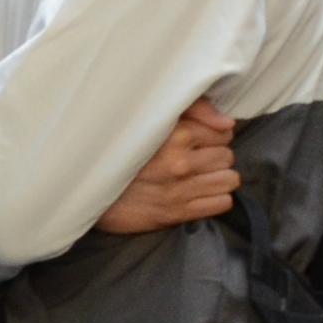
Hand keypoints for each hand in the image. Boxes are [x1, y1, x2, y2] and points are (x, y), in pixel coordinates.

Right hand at [96, 99, 238, 234]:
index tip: (198, 137)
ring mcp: (181, 190)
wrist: (93, 189)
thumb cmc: (121, 150)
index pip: (223, 132)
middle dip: (214, 155)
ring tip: (199, 174)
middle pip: (227, 156)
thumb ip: (193, 109)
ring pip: (229, 179)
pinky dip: (215, 197)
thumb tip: (227, 123)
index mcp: (174, 135)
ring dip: (217, 177)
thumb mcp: (149, 119)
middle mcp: (181, 163)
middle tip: (195, 156)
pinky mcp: (180, 213)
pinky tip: (197, 191)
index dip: (213, 134)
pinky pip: (222, 203)